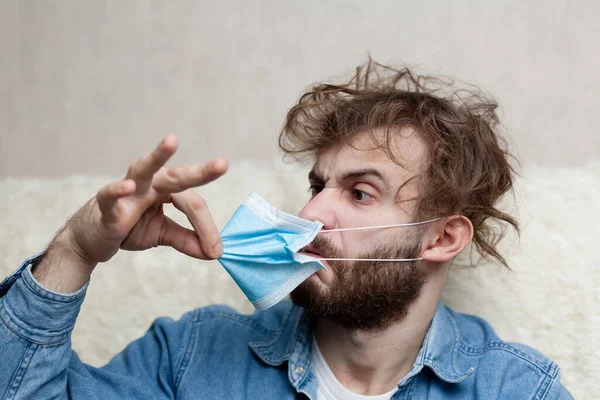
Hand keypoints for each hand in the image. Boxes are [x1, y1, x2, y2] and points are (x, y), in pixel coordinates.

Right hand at [66, 134, 226, 266]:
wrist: (92, 238)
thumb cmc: (129, 227)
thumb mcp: (162, 234)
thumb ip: (187, 240)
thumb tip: (214, 253)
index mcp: (167, 189)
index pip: (193, 203)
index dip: (206, 227)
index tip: (215, 251)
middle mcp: (151, 183)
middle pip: (178, 177)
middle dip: (201, 171)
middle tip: (223, 164)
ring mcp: (128, 190)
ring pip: (144, 169)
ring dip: (158, 155)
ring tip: (172, 141)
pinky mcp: (106, 204)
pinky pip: (111, 194)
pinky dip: (118, 190)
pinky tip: (128, 186)